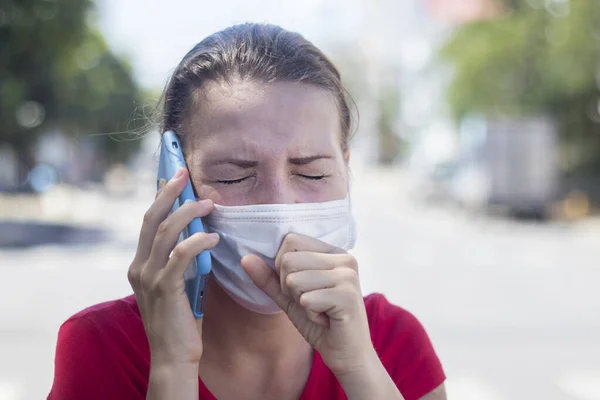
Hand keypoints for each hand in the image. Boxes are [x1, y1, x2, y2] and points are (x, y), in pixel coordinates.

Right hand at [127, 168, 218, 368]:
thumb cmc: (181, 319)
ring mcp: (149, 278)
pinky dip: (198, 241)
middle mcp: (139, 267)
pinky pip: (181, 255)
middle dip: (168, 191)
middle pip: (151, 218)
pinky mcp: (164, 288)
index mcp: (140, 264)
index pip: (148, 222)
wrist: (174, 356)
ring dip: (188, 213)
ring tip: (208, 204)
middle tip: (183, 171)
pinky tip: (213, 237)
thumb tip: (199, 231)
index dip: (159, 196)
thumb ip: (181, 259)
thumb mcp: (178, 283)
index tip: (171, 175)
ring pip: (166, 231)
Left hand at [241, 233, 374, 376]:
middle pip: (288, 260)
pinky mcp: (347, 295)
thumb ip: (269, 277)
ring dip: (300, 302)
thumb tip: (245, 258)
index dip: (283, 267)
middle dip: (289, 287)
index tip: (302, 287)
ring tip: (320, 310)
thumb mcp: (290, 296)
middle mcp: (344, 258)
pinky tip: (326, 319)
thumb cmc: (320, 322)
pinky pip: (306, 300)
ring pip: (294, 280)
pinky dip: (310, 315)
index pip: (291, 241)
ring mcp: (348, 276)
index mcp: (333, 252)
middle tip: (311, 302)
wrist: (346, 353)